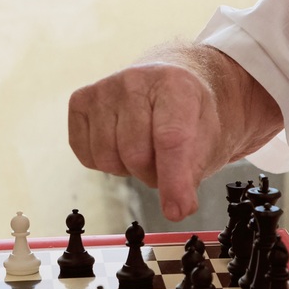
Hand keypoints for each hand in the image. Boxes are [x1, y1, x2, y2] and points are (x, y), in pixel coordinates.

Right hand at [68, 61, 222, 220]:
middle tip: (166, 164)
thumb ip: (193, 171)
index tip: (177, 210)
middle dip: (153, 175)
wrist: (167, 79)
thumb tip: (178, 208)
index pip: (170, 139)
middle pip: (136, 155)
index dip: (173, 181)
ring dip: (128, 169)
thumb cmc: (187, 111)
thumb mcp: (208, 137)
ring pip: (108, 160)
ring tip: (144, 149)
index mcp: (175, 85)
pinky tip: (121, 144)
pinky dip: (106, 163)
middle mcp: (135, 81)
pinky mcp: (80, 101)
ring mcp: (103, 89)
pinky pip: (87, 156)